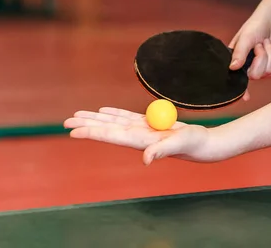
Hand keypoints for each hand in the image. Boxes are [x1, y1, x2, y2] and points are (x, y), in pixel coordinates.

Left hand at [63, 107, 223, 164]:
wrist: (205, 144)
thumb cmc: (195, 144)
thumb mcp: (180, 143)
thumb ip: (163, 150)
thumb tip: (146, 159)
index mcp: (141, 141)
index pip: (111, 136)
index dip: (91, 132)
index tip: (72, 132)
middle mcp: (138, 136)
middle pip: (107, 128)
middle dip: (86, 124)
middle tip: (65, 122)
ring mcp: (143, 130)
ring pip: (114, 121)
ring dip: (96, 117)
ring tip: (78, 114)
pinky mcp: (150, 124)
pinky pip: (127, 117)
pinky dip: (114, 113)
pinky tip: (104, 111)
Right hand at [228, 16, 270, 100]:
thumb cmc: (255, 27)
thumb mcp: (246, 38)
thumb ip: (239, 52)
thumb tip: (233, 67)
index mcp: (237, 61)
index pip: (237, 79)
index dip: (241, 90)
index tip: (245, 98)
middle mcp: (248, 67)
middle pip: (257, 75)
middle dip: (262, 57)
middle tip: (259, 45)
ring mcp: (261, 68)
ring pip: (269, 71)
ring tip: (266, 43)